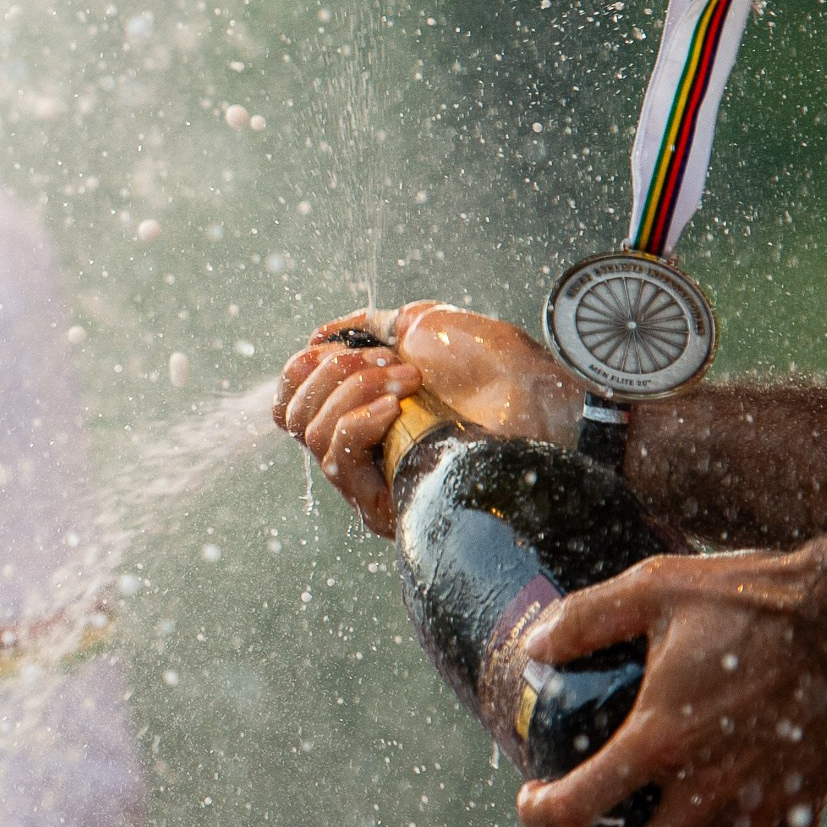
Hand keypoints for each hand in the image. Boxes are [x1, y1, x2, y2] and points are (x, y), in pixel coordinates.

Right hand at [273, 302, 584, 536]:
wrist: (536, 402)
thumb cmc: (496, 365)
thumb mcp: (424, 325)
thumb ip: (368, 328)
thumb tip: (317, 336)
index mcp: (364, 407)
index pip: (292, 400)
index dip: (301, 369)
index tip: (334, 347)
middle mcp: (361, 446)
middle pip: (290, 416)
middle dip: (329, 374)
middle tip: (386, 362)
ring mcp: (372, 475)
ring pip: (308, 434)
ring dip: (349, 392)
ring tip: (405, 381)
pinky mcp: (386, 502)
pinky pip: (337, 461)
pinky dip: (356, 422)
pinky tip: (394, 407)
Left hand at [517, 539, 826, 826]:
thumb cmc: (753, 600)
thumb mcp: (653, 589)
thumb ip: (586, 619)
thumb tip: (535, 644)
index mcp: (662, 735)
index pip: (585, 804)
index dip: (545, 813)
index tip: (535, 803)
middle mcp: (710, 780)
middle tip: (600, 818)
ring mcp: (762, 796)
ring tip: (658, 821)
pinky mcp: (805, 795)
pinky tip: (724, 821)